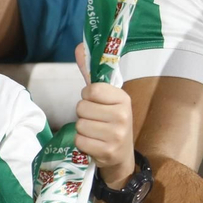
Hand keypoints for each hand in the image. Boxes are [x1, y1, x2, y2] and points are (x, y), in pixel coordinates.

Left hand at [72, 43, 134, 188]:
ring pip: (79, 124)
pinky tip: (94, 144)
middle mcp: (123, 116)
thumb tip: (79, 45)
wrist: (122, 156)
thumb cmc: (110, 121)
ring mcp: (116, 135)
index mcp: (123, 98)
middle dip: (84, 114)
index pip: (91, 89)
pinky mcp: (107, 152)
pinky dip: (82, 143)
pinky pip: (79, 141)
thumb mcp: (105, 97)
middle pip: (81, 107)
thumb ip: (90, 73)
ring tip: (95, 132)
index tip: (96, 102)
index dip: (88, 96)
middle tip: (96, 120)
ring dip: (82, 129)